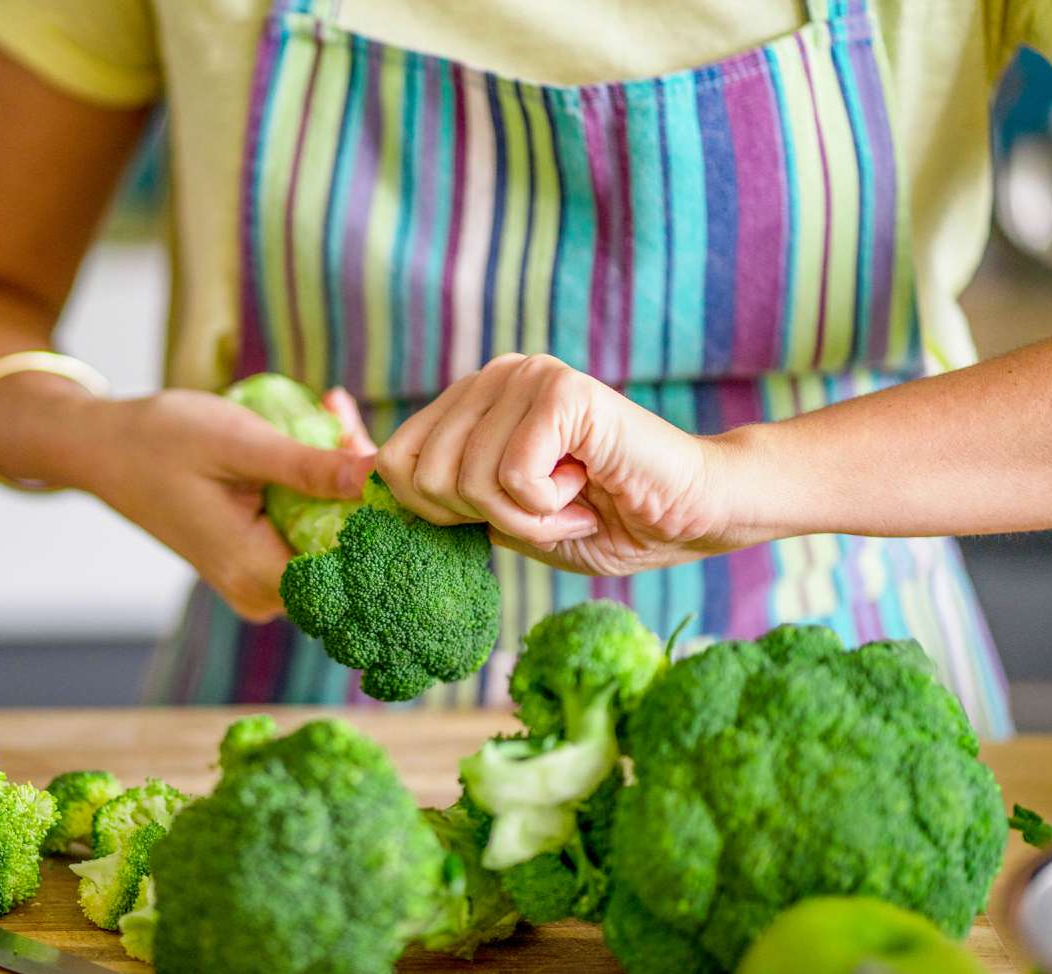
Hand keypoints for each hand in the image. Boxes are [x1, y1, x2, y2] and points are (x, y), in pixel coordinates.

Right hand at [79, 387, 374, 620]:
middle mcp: (257, 591)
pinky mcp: (252, 562)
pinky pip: (303, 530)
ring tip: (331, 418)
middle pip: (342, 551)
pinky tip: (314, 436)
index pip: (350, 567)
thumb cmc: (162, 440)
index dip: (376, 516)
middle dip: (357, 486)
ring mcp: (254, 581)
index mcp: (255, 572)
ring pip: (326, 537)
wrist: (103, 449)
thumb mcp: (241, 444)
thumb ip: (309, 467)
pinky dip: (314, 486)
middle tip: (345, 422)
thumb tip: (379, 475)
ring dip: (338, 479)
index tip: (382, 458)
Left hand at [376, 354, 751, 575]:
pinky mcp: (560, 391)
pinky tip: (589, 485)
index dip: (432, 513)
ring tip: (572, 498)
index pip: (390, 461)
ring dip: (526, 519)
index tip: (502, 515)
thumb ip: (442, 497)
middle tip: (547, 509)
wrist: (690, 514)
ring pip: (467, 482)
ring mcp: (525, 375)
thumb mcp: (500, 515)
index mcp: (470, 400)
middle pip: (420, 478)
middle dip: (485, 519)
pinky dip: (550, 509)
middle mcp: (491, 376)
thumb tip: (361, 481)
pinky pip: (512, 478)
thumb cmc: (602, 520)